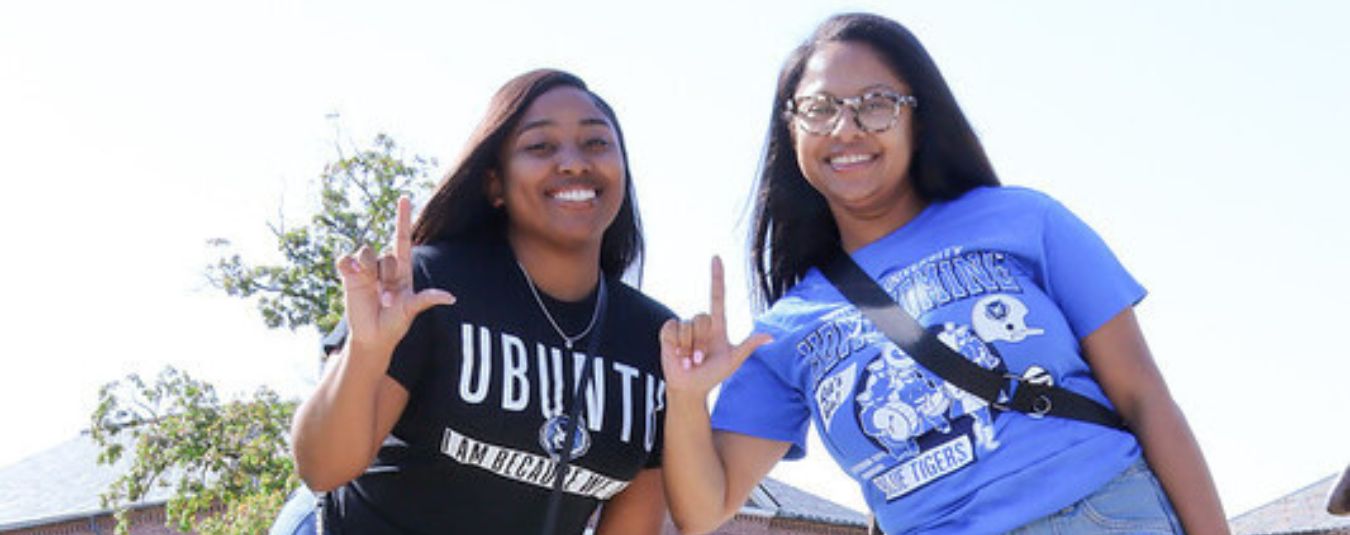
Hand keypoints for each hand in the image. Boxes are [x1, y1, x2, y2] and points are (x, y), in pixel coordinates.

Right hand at [336, 196, 455, 354]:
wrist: (372, 337)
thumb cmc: (395, 323)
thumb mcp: (411, 310)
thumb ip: (427, 300)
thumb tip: (451, 298)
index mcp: (402, 269)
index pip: (403, 238)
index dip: (403, 219)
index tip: (404, 198)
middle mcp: (384, 267)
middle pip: (385, 254)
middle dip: (386, 275)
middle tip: (387, 299)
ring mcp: (365, 270)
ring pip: (366, 253)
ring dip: (369, 272)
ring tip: (373, 294)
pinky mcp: (349, 276)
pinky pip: (345, 259)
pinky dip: (347, 263)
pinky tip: (351, 274)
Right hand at [659, 256, 771, 395]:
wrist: (691, 387)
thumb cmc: (713, 375)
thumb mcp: (733, 361)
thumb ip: (748, 346)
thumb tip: (771, 336)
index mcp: (717, 326)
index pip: (717, 296)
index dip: (717, 277)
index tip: (716, 257)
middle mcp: (700, 323)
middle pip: (702, 317)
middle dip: (701, 342)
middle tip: (700, 360)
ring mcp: (684, 327)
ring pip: (687, 325)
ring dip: (689, 348)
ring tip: (689, 360)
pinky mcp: (668, 332)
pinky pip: (672, 328)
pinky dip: (676, 344)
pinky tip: (677, 355)